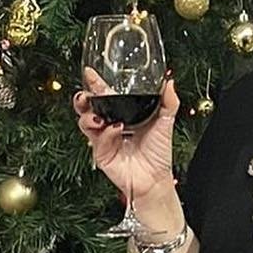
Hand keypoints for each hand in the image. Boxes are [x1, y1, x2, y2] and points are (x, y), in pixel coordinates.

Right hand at [73, 67, 179, 205]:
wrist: (156, 178)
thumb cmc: (159, 153)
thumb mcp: (166, 122)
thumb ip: (169, 102)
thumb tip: (170, 81)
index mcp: (122, 114)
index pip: (105, 96)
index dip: (96, 85)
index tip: (90, 73)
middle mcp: (110, 125)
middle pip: (88, 108)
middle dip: (83, 99)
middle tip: (86, 95)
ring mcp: (103, 140)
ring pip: (85, 122)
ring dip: (88, 116)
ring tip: (99, 117)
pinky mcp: (101, 154)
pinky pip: (98, 140)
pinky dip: (106, 133)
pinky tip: (116, 129)